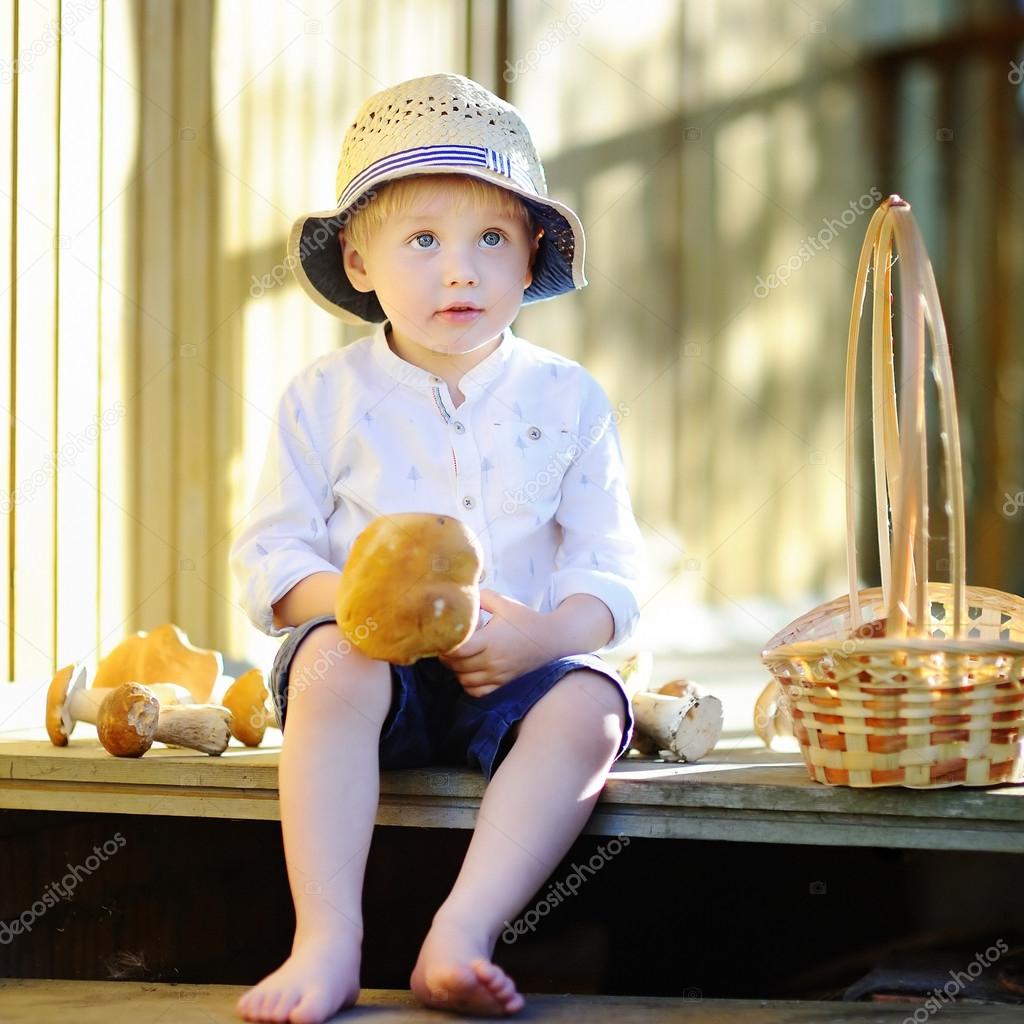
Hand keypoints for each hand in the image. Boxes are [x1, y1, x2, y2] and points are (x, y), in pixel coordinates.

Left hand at [437, 589, 554, 696]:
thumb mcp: (505, 603)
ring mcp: (496, 675)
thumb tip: (462, 595)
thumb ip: (482, 597)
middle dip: (447, 655)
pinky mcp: (501, 683)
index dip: (446, 644)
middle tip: (447, 642)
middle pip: (456, 665)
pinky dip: (467, 684)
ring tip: (458, 655)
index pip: (458, 649)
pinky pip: (476, 692)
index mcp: (490, 640)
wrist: (551, 640)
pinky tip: (468, 671)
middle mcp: (492, 661)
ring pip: (463, 680)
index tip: (444, 634)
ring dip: (455, 669)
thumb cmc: (526, 620)